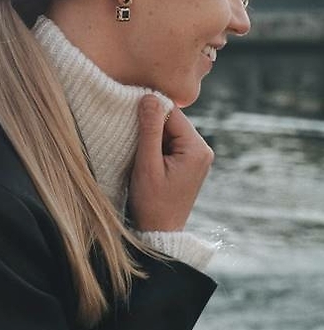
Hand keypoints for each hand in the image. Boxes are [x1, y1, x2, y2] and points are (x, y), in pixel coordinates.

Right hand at [128, 95, 213, 231]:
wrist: (160, 232)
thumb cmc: (152, 203)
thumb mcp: (147, 165)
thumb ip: (149, 130)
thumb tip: (149, 97)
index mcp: (197, 149)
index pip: (172, 113)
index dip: (149, 110)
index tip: (128, 113)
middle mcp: (203, 149)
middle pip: (172, 120)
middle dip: (151, 125)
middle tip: (130, 136)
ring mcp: (197, 156)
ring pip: (170, 130)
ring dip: (152, 135)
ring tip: (138, 151)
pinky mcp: (189, 162)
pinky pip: (171, 142)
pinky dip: (156, 144)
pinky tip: (145, 156)